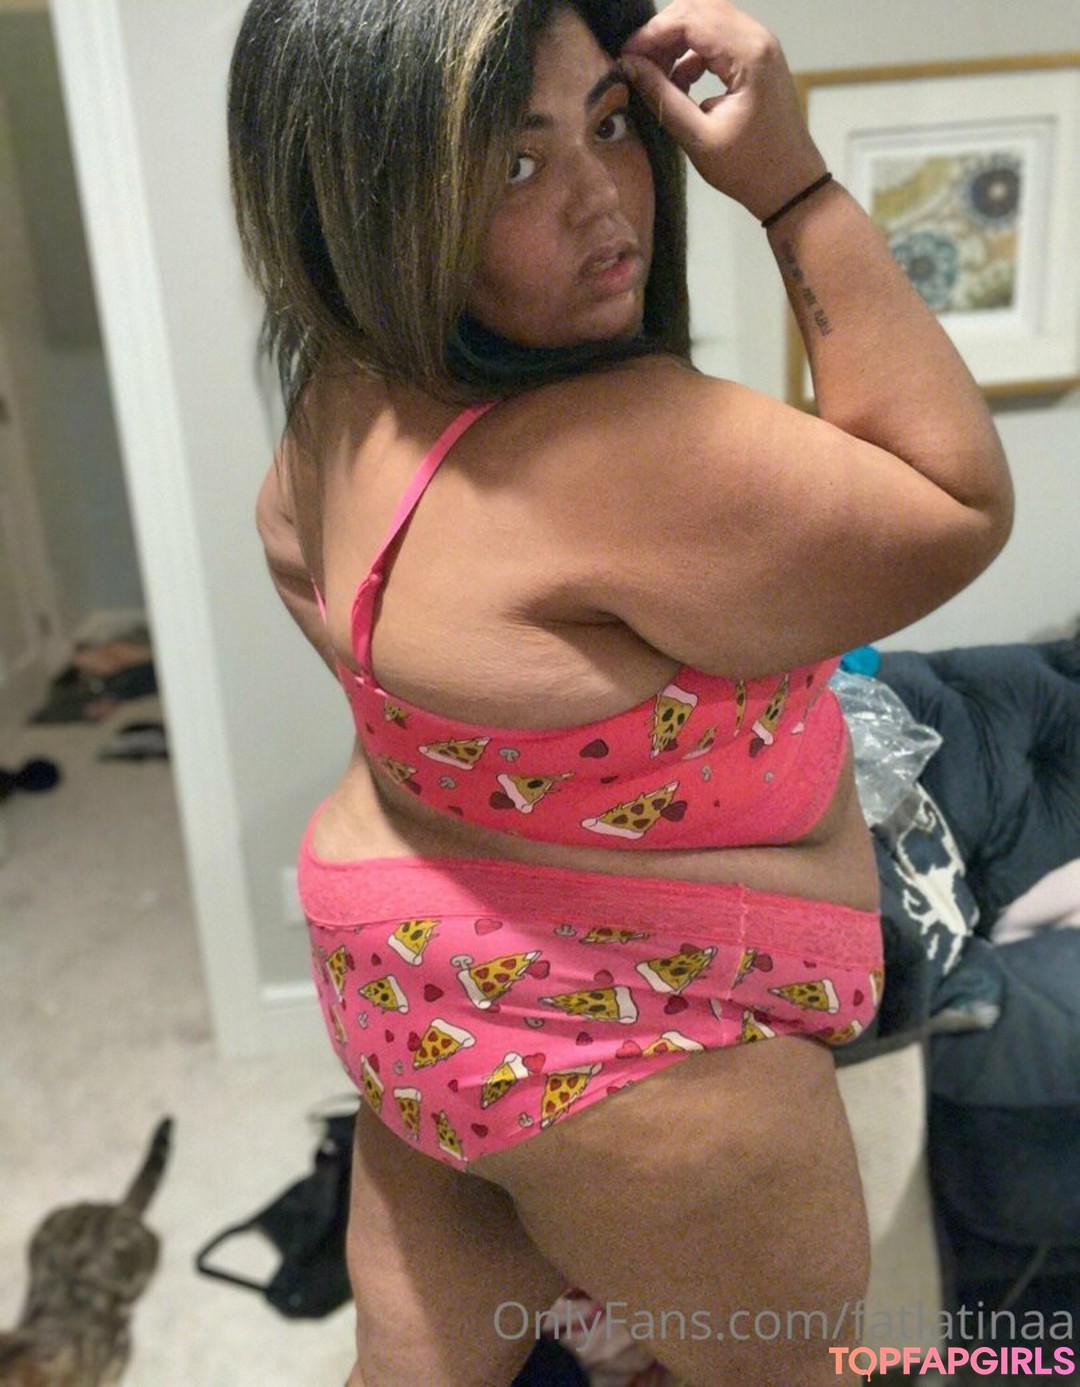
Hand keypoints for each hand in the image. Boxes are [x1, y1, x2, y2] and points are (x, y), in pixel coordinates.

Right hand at [621, 0, 825, 219]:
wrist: (791, 184)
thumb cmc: (748, 169)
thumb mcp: (698, 137)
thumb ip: (662, 97)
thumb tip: (629, 66)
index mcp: (748, 54)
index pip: (691, 19)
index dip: (653, 34)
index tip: (626, 58)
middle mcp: (758, 37)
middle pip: (700, 8)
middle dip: (663, 32)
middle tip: (637, 63)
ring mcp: (761, 44)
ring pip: (708, 19)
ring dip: (677, 41)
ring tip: (656, 75)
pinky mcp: (759, 56)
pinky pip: (719, 37)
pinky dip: (694, 52)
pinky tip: (681, 82)